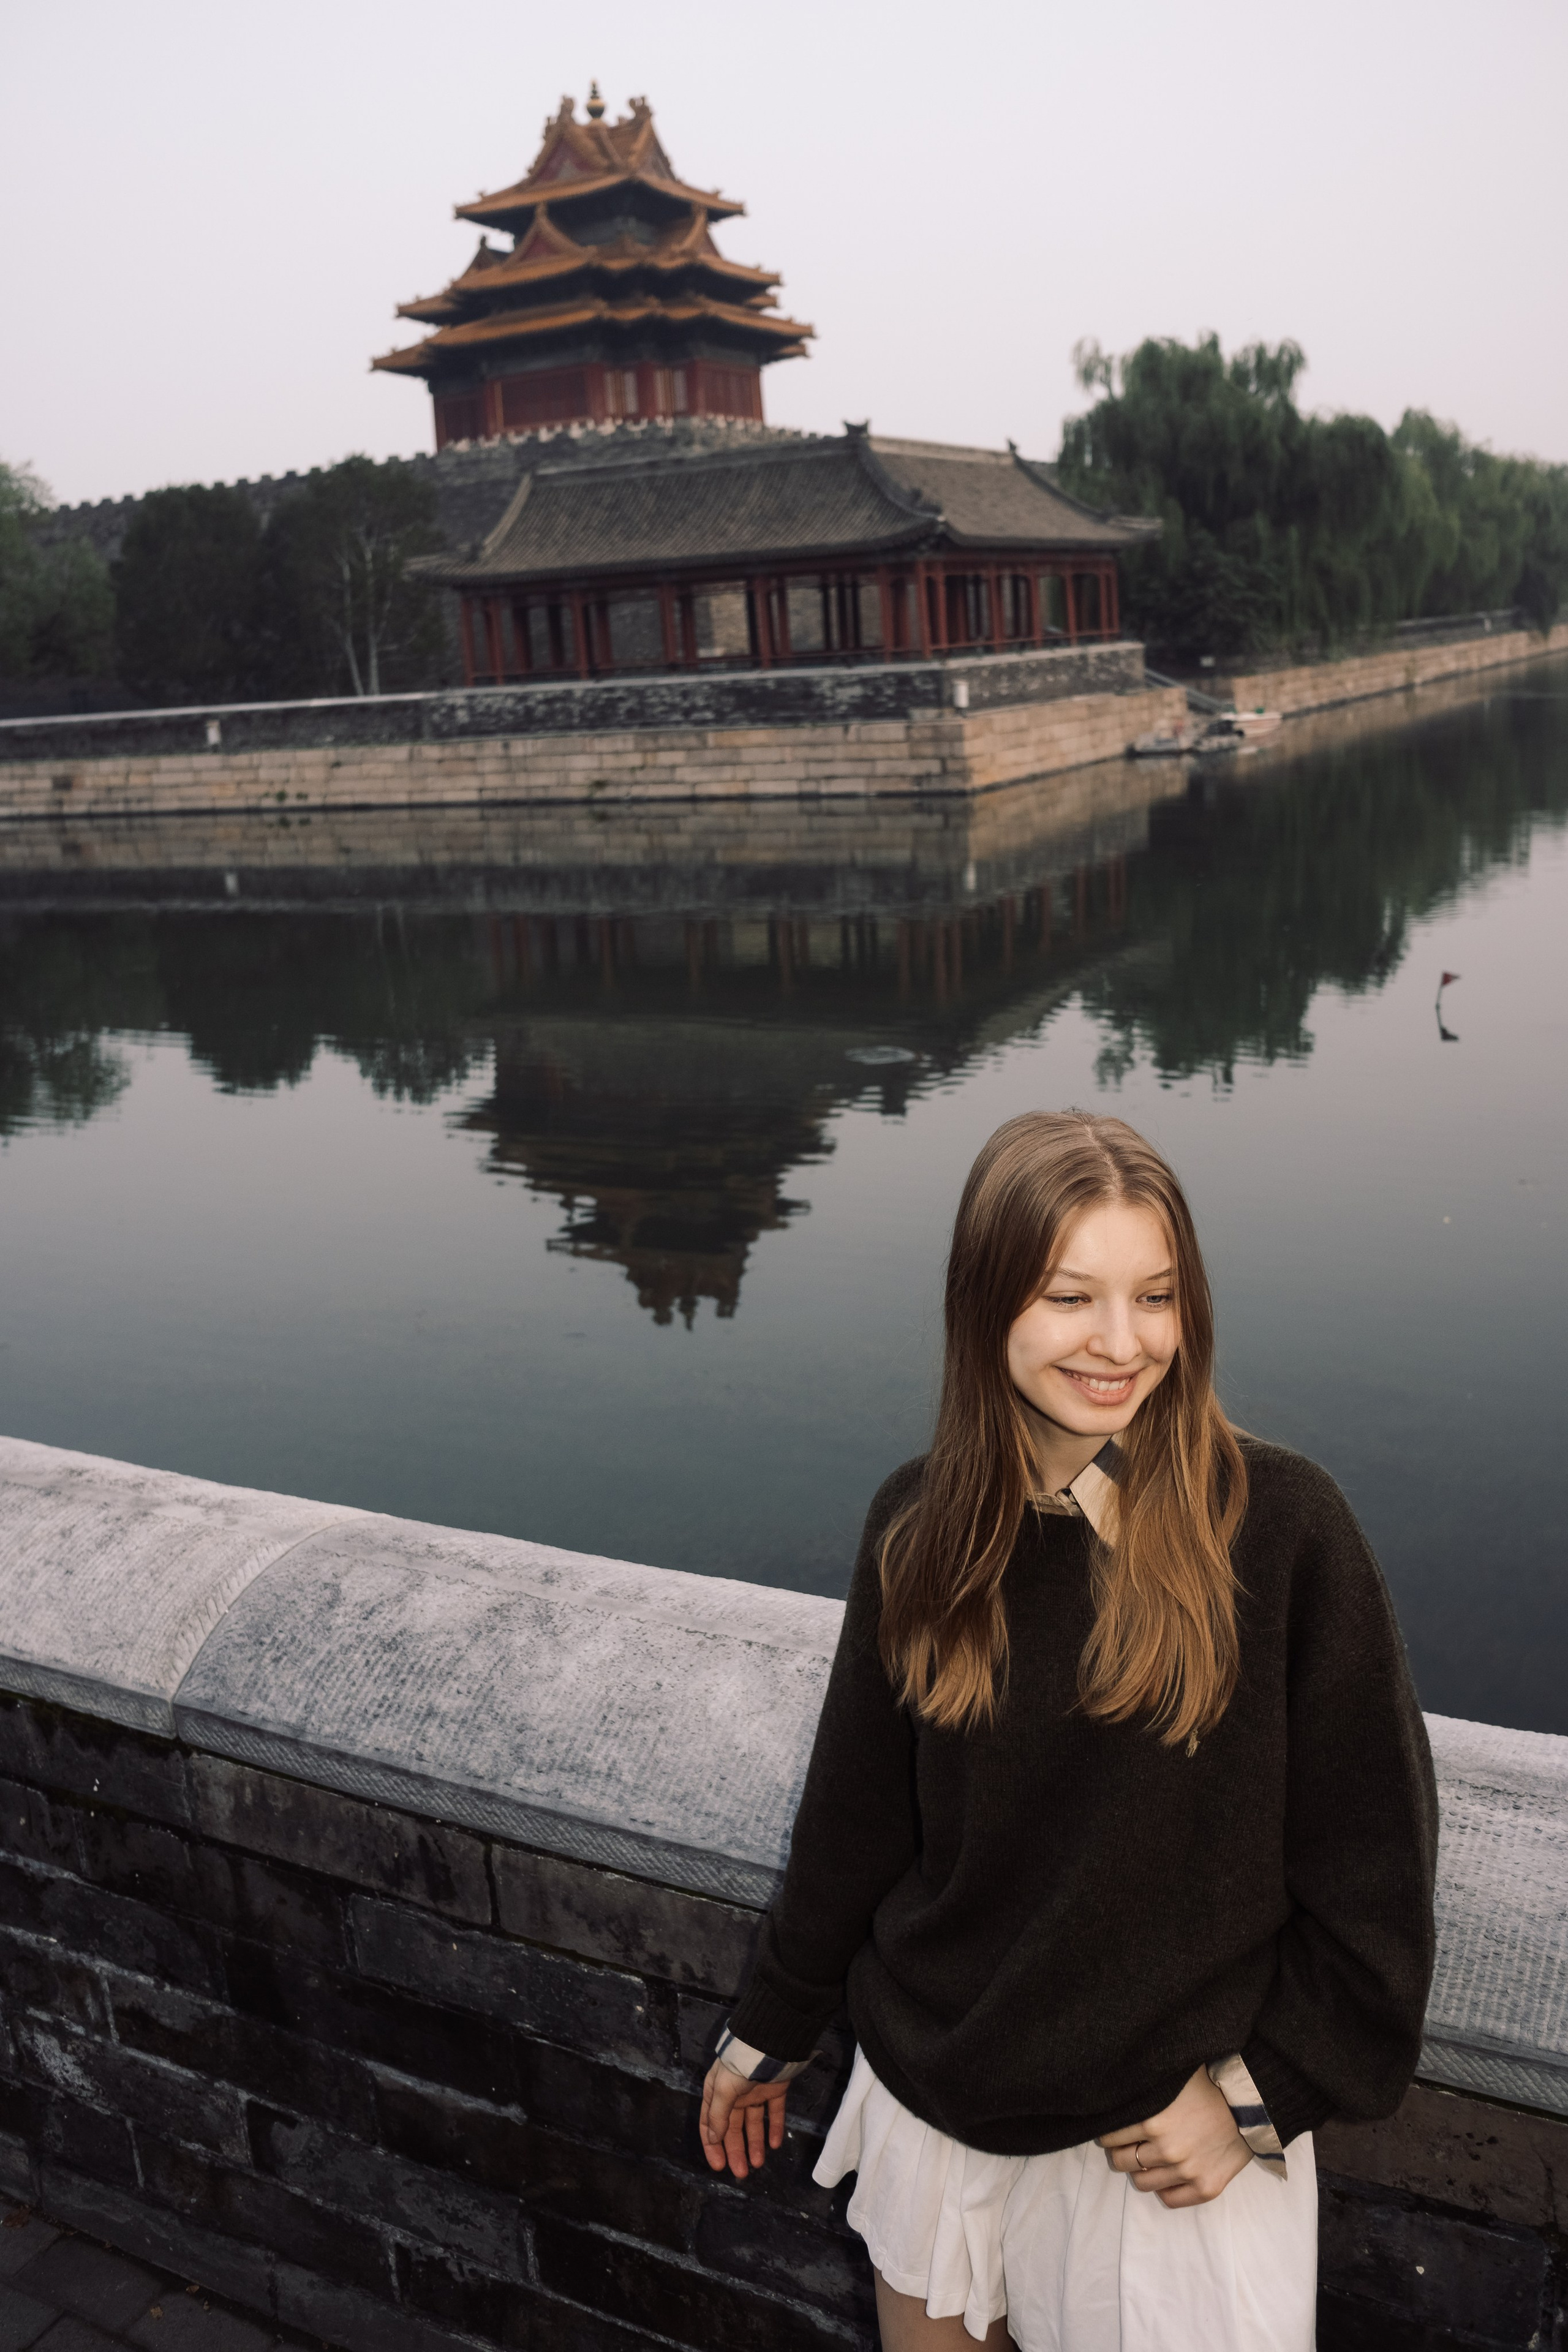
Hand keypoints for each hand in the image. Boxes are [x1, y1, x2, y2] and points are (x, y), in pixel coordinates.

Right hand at [700, 2057, 788, 2178]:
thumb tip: (713, 2139)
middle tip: (742, 2172)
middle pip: (733, 2128)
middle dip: (736, 2150)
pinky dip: (775, 2128)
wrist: (768, 2045)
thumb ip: (717, 2116)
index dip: (713, 2146)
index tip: (720, 2166)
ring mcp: (755, 2092)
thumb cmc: (739, 2068)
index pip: (710, 2124)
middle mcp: (734, 2095)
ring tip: (759, 2163)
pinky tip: (775, 2144)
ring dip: (756, 2143)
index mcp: (716, 2093)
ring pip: (754, 2123)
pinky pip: (774, 2113)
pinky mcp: (774, 2090)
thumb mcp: (722, 2091)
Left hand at [1096, 2066, 1251, 2207]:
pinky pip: (1170, 2199)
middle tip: (1125, 2146)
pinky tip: (1166, 2175)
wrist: (1252, 2104)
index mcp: (1153, 2122)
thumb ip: (1143, 2088)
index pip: (1111, 2137)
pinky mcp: (1206, 2188)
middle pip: (1122, 2162)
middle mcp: (1167, 2151)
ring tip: (1145, 2160)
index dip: (1108, 2133)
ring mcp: (1187, 2173)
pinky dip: (1163, 2189)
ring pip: (1142, 2183)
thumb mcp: (1170, 2079)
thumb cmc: (1209, 2085)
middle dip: (1119, 2153)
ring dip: (1139, 2171)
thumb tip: (1117, 2086)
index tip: (1110, 2130)